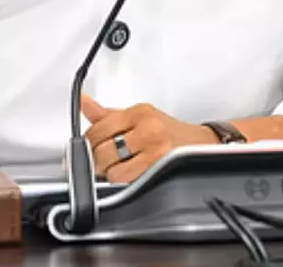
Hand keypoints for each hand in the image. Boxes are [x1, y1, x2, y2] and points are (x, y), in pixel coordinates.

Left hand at [81, 95, 218, 182]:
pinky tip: (128, 172)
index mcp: (138, 112)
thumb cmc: (167, 130)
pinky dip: (123, 179)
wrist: (199, 144)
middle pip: (103, 150)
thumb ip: (107, 114)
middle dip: (96, 160)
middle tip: (99, 160)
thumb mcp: (137, 116)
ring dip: (109, 173)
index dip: (87, 142)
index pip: (99, 127)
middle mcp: (147, 129)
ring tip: (116, 167)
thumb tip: (83, 102)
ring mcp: (154, 150)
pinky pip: (127, 180)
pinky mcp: (159, 169)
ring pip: (113, 170)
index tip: (85, 147)